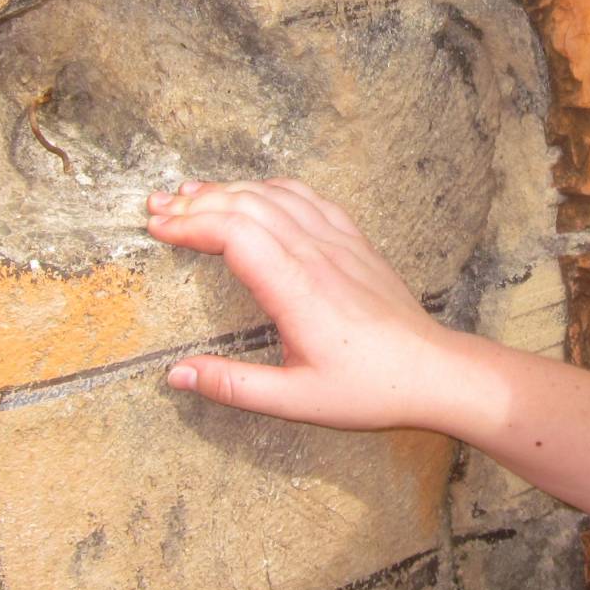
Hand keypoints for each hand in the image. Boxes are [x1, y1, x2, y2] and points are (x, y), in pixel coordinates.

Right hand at [146, 178, 453, 429]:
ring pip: (274, 194)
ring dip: (228, 190)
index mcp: (297, 289)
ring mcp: (338, 242)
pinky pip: (307, 197)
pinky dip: (269, 188)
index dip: (190, 224)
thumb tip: (176, 374)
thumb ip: (233, 385)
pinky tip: (251, 194)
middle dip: (195, 202)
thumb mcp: (295, 401)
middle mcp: (316, 254)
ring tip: (188, 195)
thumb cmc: (369, 389)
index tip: (157, 230)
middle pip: (246, 205)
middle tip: (156, 209)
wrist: (432, 370)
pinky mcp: (353, 240)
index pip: (234, 234)